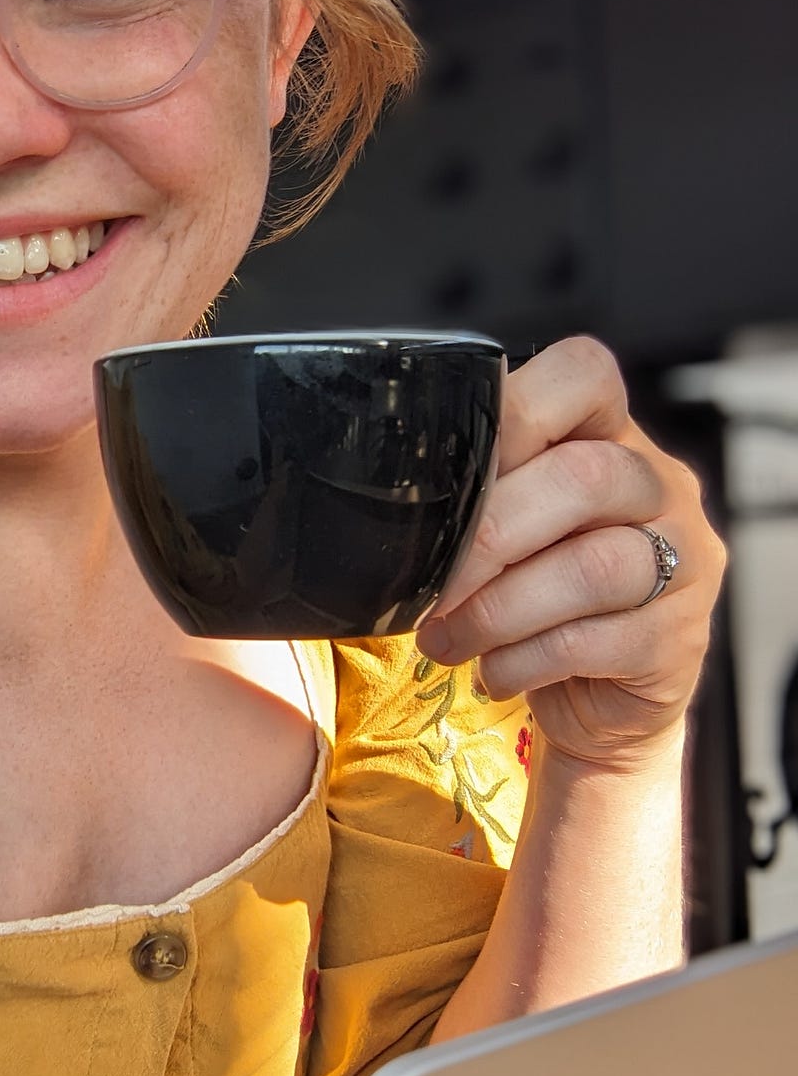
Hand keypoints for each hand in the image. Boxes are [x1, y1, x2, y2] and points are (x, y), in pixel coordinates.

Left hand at [416, 335, 726, 772]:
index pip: (584, 375)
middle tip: (432, 589)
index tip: (453, 476)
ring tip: (447, 640)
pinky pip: (590, 642)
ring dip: (497, 610)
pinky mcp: (676, 640)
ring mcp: (683, 562)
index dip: (517, 412)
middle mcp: (660, 487)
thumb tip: (393, 493)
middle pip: (586, 477)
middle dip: (488, 538)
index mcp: (610, 438)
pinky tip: (496, 670)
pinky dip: (523, 660)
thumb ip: (474, 493)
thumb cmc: (531, 600)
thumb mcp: (503, 533)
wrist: (591, 700)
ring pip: (593, 567)